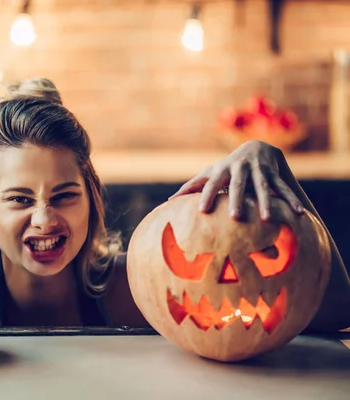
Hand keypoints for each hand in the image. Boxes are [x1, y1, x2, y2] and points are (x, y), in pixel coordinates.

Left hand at [170, 140, 304, 219]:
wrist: (257, 146)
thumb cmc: (226, 167)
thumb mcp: (209, 173)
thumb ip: (192, 186)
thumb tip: (169, 201)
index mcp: (222, 171)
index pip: (212, 184)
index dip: (206, 195)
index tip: (201, 210)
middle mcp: (240, 169)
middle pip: (237, 186)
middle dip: (236, 200)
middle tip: (234, 218)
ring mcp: (259, 170)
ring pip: (263, 187)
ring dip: (266, 202)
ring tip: (267, 219)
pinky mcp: (275, 173)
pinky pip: (284, 188)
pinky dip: (292, 200)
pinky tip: (300, 214)